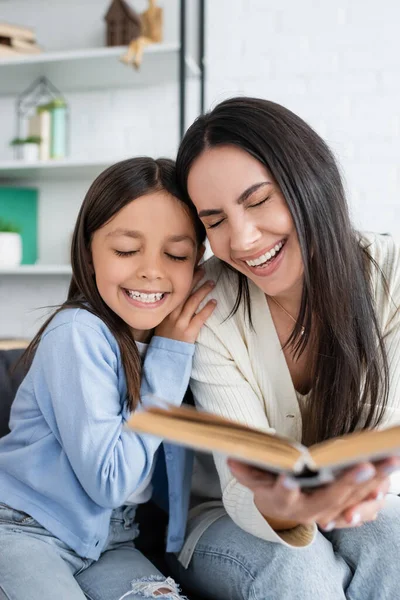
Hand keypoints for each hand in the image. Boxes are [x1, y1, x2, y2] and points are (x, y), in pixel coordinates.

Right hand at [155, 267, 215, 343]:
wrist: (165, 355)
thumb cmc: (165, 335)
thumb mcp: (162, 319)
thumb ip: (169, 307)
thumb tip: (179, 293)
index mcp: (165, 309)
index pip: (175, 289)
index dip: (183, 278)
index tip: (191, 267)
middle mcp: (172, 313)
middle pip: (184, 292)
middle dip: (194, 279)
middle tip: (203, 269)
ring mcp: (180, 322)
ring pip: (193, 302)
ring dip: (203, 290)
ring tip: (212, 283)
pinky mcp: (188, 332)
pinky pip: (200, 317)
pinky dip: (208, 309)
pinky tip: (214, 302)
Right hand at [228, 457, 399, 530]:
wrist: (282, 512)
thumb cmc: (269, 487)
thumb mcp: (254, 479)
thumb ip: (245, 470)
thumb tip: (230, 458)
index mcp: (285, 501)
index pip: (284, 496)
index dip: (286, 489)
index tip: (289, 480)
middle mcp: (310, 510)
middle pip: (330, 498)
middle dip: (348, 482)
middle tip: (364, 466)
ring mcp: (330, 510)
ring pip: (354, 498)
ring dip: (374, 481)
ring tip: (389, 461)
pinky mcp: (345, 507)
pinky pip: (364, 499)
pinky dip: (378, 484)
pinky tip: (390, 466)